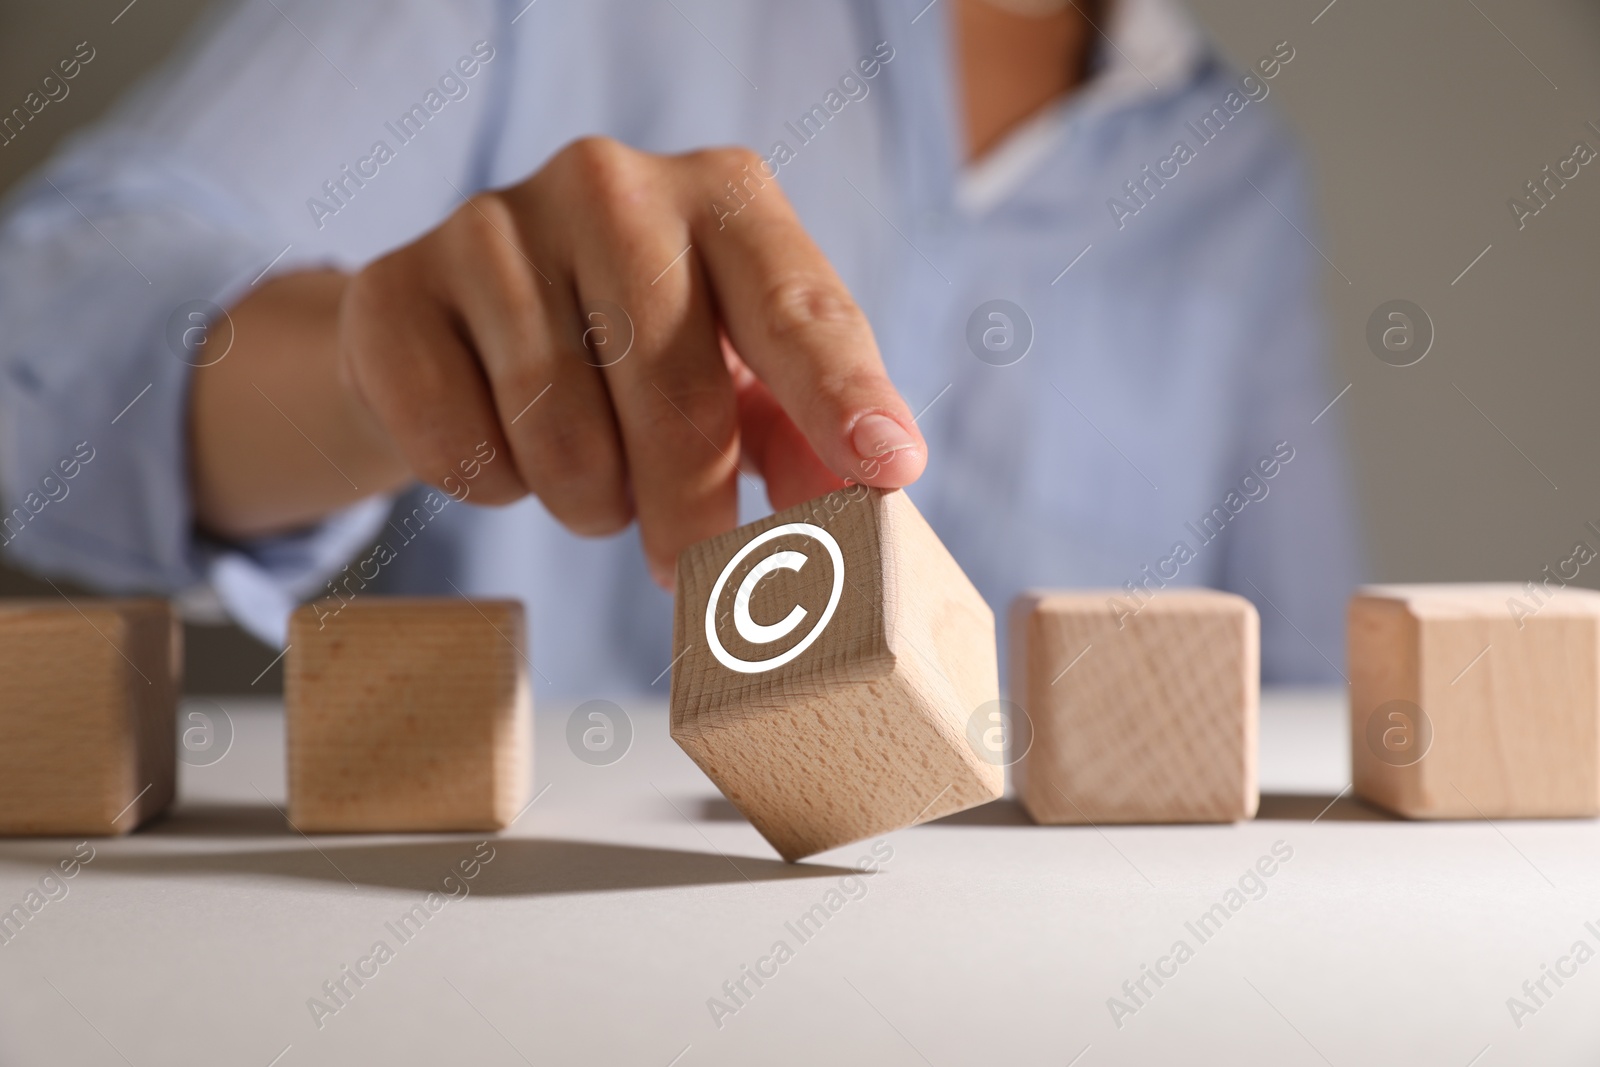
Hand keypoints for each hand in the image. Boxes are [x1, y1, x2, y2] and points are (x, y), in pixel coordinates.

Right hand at [336, 137, 925, 586]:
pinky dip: (493, 485)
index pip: (799, 308)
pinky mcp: (395, 286)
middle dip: (691, 511)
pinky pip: (463, 447)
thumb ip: (806, 436)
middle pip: (676, 393)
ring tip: (593, 481)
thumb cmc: (628, 359)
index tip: (887, 468)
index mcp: (725, 198)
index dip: (843, 396)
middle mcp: (613, 184)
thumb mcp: (737, 383)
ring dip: (589, 502)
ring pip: (564, 436)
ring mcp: (494, 223)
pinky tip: (501, 443)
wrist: (451, 330)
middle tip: (689, 570)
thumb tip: (877, 498)